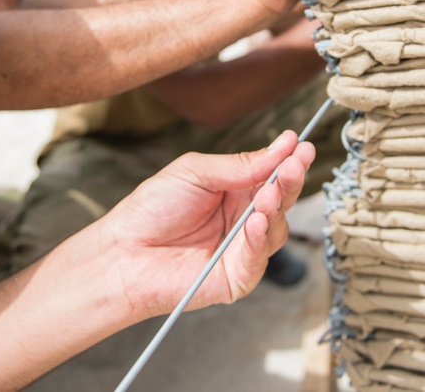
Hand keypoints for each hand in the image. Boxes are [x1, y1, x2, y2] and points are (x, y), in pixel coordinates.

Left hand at [101, 130, 313, 317]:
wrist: (123, 250)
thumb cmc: (152, 209)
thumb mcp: (195, 173)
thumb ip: (239, 165)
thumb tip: (282, 147)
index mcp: (236, 190)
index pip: (272, 174)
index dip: (288, 161)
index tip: (301, 145)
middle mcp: (244, 218)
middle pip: (281, 200)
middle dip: (290, 181)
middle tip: (295, 165)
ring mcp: (242, 248)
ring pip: (276, 229)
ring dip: (276, 210)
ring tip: (269, 195)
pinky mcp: (237, 277)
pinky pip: (257, 258)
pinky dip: (259, 239)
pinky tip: (256, 220)